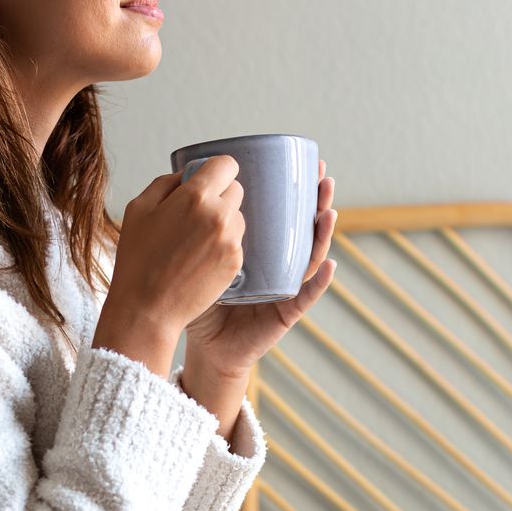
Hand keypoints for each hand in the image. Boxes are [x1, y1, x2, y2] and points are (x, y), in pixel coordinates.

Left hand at [182, 158, 336, 376]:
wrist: (205, 346)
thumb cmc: (201, 301)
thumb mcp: (199, 259)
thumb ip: (195, 231)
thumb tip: (183, 185)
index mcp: (262, 249)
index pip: (282, 214)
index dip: (294, 190)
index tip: (300, 163)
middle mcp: (280, 264)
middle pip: (304, 228)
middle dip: (317, 200)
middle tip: (321, 175)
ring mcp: (287, 287)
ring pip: (312, 256)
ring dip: (323, 233)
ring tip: (328, 209)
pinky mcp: (287, 313)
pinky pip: (306, 295)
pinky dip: (320, 281)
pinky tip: (329, 263)